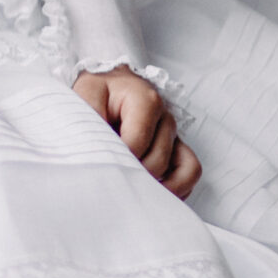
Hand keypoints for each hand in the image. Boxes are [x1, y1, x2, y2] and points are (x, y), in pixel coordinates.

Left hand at [72, 66, 200, 197]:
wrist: (111, 84)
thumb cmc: (100, 90)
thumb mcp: (87, 92)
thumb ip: (90, 117)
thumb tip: (96, 149)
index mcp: (146, 101)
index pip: (137, 143)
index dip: (117, 159)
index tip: (99, 163)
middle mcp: (165, 118)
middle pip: (157, 161)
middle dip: (133, 175)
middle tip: (110, 179)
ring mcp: (173, 135)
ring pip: (181, 170)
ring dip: (155, 186)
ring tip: (130, 190)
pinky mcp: (177, 148)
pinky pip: (190, 172)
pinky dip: (177, 188)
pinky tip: (152, 193)